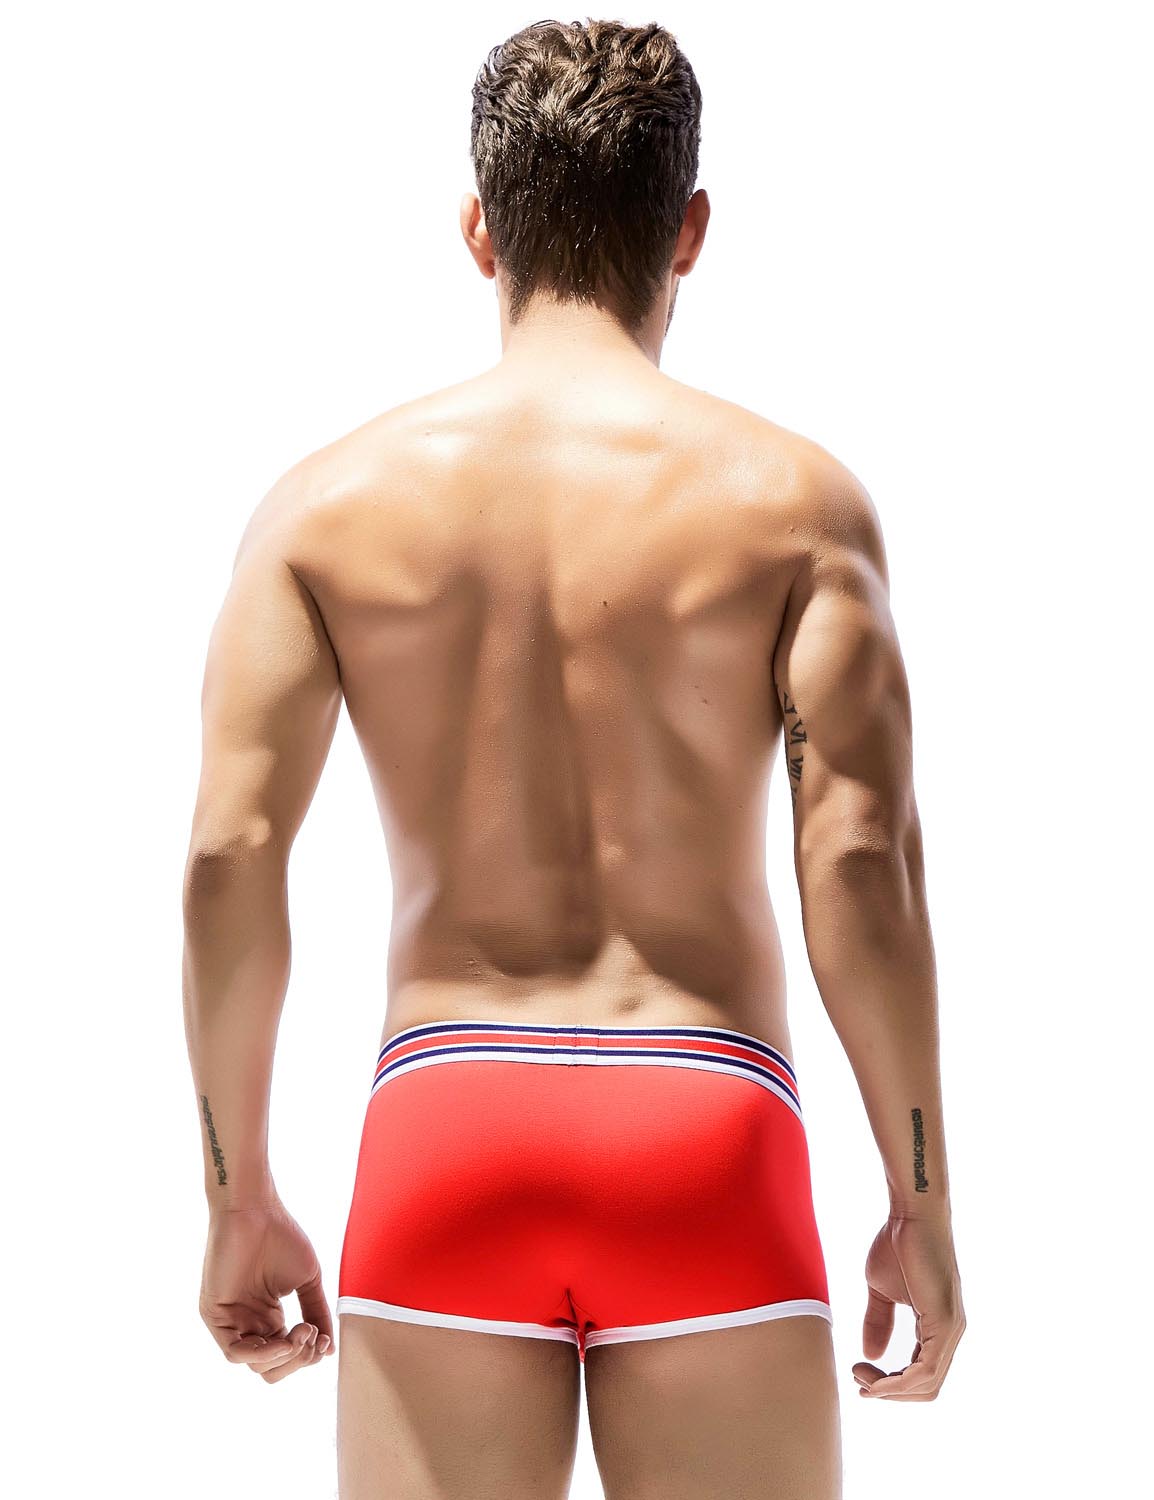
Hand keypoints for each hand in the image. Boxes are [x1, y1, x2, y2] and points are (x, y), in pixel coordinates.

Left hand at [199, 1199, 335, 1382]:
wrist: (256, 1209)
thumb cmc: (281, 1236)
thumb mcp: (308, 1281)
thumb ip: (317, 1313)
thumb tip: (329, 1349)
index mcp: (268, 1316)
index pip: (287, 1356)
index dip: (307, 1356)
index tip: (323, 1338)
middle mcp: (248, 1323)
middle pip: (271, 1368)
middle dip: (297, 1361)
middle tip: (311, 1336)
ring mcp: (230, 1321)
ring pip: (255, 1365)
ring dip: (284, 1357)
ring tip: (301, 1332)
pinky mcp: (214, 1315)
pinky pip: (234, 1352)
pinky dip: (262, 1353)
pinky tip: (281, 1339)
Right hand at [852, 1213, 964, 1400]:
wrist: (911, 1215)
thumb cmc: (898, 1243)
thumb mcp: (881, 1290)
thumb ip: (878, 1322)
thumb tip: (872, 1355)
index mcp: (938, 1327)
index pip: (921, 1374)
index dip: (891, 1384)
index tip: (860, 1376)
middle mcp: (951, 1334)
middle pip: (927, 1388)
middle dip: (890, 1393)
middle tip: (859, 1382)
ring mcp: (952, 1329)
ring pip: (928, 1384)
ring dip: (891, 1390)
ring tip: (862, 1380)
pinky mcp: (946, 1322)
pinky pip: (928, 1369)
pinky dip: (900, 1381)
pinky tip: (877, 1379)